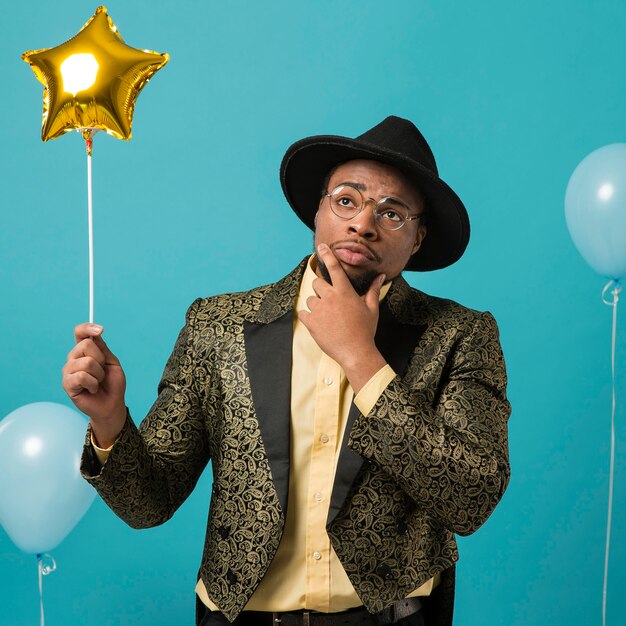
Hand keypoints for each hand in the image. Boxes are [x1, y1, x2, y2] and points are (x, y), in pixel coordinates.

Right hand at [62, 323, 126, 446]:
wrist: (112, 404)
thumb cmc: (113, 384)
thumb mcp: (112, 362)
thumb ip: (102, 348)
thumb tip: (95, 334)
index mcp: (84, 351)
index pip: (79, 332)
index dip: (87, 328)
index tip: (100, 330)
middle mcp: (74, 358)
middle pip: (86, 345)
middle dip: (101, 359)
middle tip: (102, 371)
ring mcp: (68, 371)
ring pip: (86, 362)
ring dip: (99, 374)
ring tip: (98, 381)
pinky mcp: (67, 384)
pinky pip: (81, 376)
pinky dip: (93, 383)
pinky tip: (93, 389)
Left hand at [297, 244, 387, 392]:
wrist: (356, 352)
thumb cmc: (365, 330)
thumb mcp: (371, 308)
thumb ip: (372, 290)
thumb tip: (381, 276)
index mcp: (345, 292)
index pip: (334, 267)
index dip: (327, 255)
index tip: (321, 246)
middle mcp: (330, 297)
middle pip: (317, 283)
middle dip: (321, 290)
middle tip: (330, 302)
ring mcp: (319, 310)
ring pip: (310, 299)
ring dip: (316, 305)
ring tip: (328, 318)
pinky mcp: (310, 322)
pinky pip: (303, 313)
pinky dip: (309, 317)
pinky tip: (320, 324)